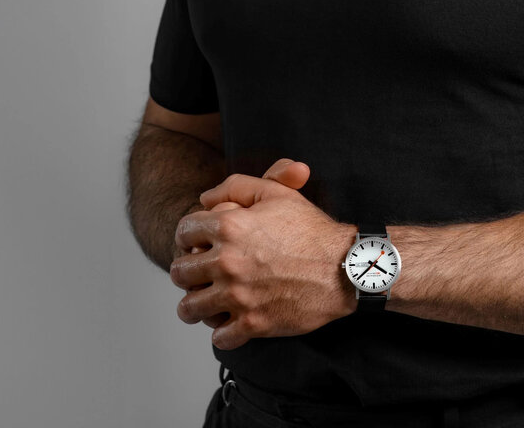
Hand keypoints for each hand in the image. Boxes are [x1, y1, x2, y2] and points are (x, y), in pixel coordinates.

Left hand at [169, 159, 354, 348]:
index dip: (188, 236)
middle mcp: (227, 261)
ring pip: (190, 309)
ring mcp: (238, 296)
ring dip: (196, 305)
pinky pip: (218, 337)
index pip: (184, 232)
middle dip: (188, 271)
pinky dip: (223, 331)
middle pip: (181, 272)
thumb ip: (236, 186)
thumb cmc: (311, 230)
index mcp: (229, 226)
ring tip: (207, 301)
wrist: (343, 266)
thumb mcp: (277, 193)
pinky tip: (233, 320)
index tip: (196, 244)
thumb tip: (205, 198)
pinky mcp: (251, 324)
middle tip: (200, 274)